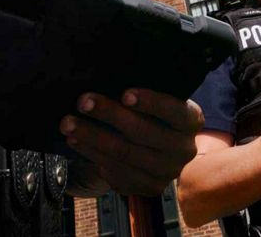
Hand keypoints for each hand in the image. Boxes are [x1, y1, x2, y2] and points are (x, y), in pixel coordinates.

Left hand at [61, 88, 203, 194]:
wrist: (158, 149)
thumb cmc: (152, 114)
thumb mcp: (156, 101)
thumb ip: (140, 94)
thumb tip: (107, 74)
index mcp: (191, 120)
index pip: (175, 111)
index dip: (151, 103)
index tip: (125, 94)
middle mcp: (184, 149)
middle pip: (143, 133)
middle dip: (109, 115)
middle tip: (83, 101)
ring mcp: (167, 172)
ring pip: (125, 154)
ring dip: (92, 137)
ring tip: (68, 123)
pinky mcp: (148, 187)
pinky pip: (116, 171)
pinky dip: (92, 154)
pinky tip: (75, 141)